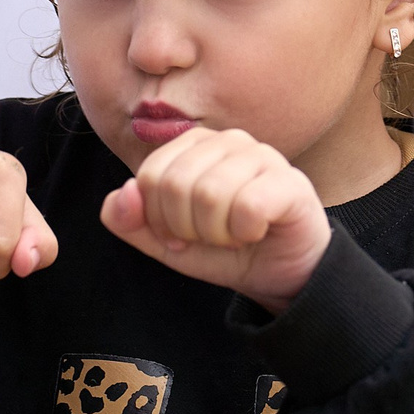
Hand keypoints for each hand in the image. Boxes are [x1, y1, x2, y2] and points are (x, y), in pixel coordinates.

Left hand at [100, 127, 328, 310]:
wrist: (279, 273)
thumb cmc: (224, 249)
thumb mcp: (165, 243)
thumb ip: (130, 221)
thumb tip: (123, 193)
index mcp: (193, 146)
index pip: (149, 177)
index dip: (159, 220)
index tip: (182, 235)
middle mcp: (227, 140)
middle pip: (176, 184)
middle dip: (187, 229)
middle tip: (211, 237)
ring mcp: (262, 155)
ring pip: (211, 195)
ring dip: (217, 233)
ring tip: (234, 234)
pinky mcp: (290, 181)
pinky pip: (248, 206)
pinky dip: (245, 232)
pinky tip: (257, 231)